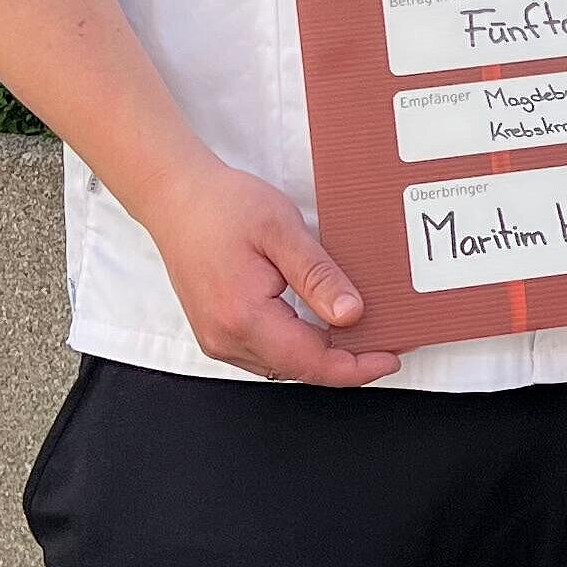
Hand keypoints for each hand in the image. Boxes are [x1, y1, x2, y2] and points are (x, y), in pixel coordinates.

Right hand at [134, 160, 398, 386]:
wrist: (175, 197)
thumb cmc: (223, 206)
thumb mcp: (281, 231)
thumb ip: (317, 276)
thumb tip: (352, 314)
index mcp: (244, 317)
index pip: (311, 361)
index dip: (355, 367)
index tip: (390, 358)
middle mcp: (226, 339)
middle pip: (299, 369)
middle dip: (345, 363)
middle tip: (386, 342)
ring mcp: (218, 339)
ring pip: (283, 364)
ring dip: (322, 355)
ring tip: (362, 336)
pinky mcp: (217, 331)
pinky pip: (267, 352)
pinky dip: (298, 345)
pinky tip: (322, 326)